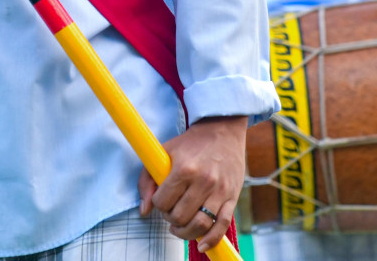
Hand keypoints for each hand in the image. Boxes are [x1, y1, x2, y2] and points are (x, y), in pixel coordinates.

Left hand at [138, 116, 247, 251]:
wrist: (222, 131)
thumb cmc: (189, 144)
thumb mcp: (163, 153)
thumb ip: (148, 180)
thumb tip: (144, 210)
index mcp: (184, 169)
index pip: (162, 202)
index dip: (158, 205)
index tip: (162, 200)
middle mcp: (203, 181)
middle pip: (180, 216)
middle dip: (171, 219)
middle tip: (172, 212)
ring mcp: (220, 190)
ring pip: (200, 224)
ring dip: (186, 232)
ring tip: (181, 228)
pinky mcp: (232, 197)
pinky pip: (222, 225)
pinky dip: (211, 239)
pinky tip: (201, 245)